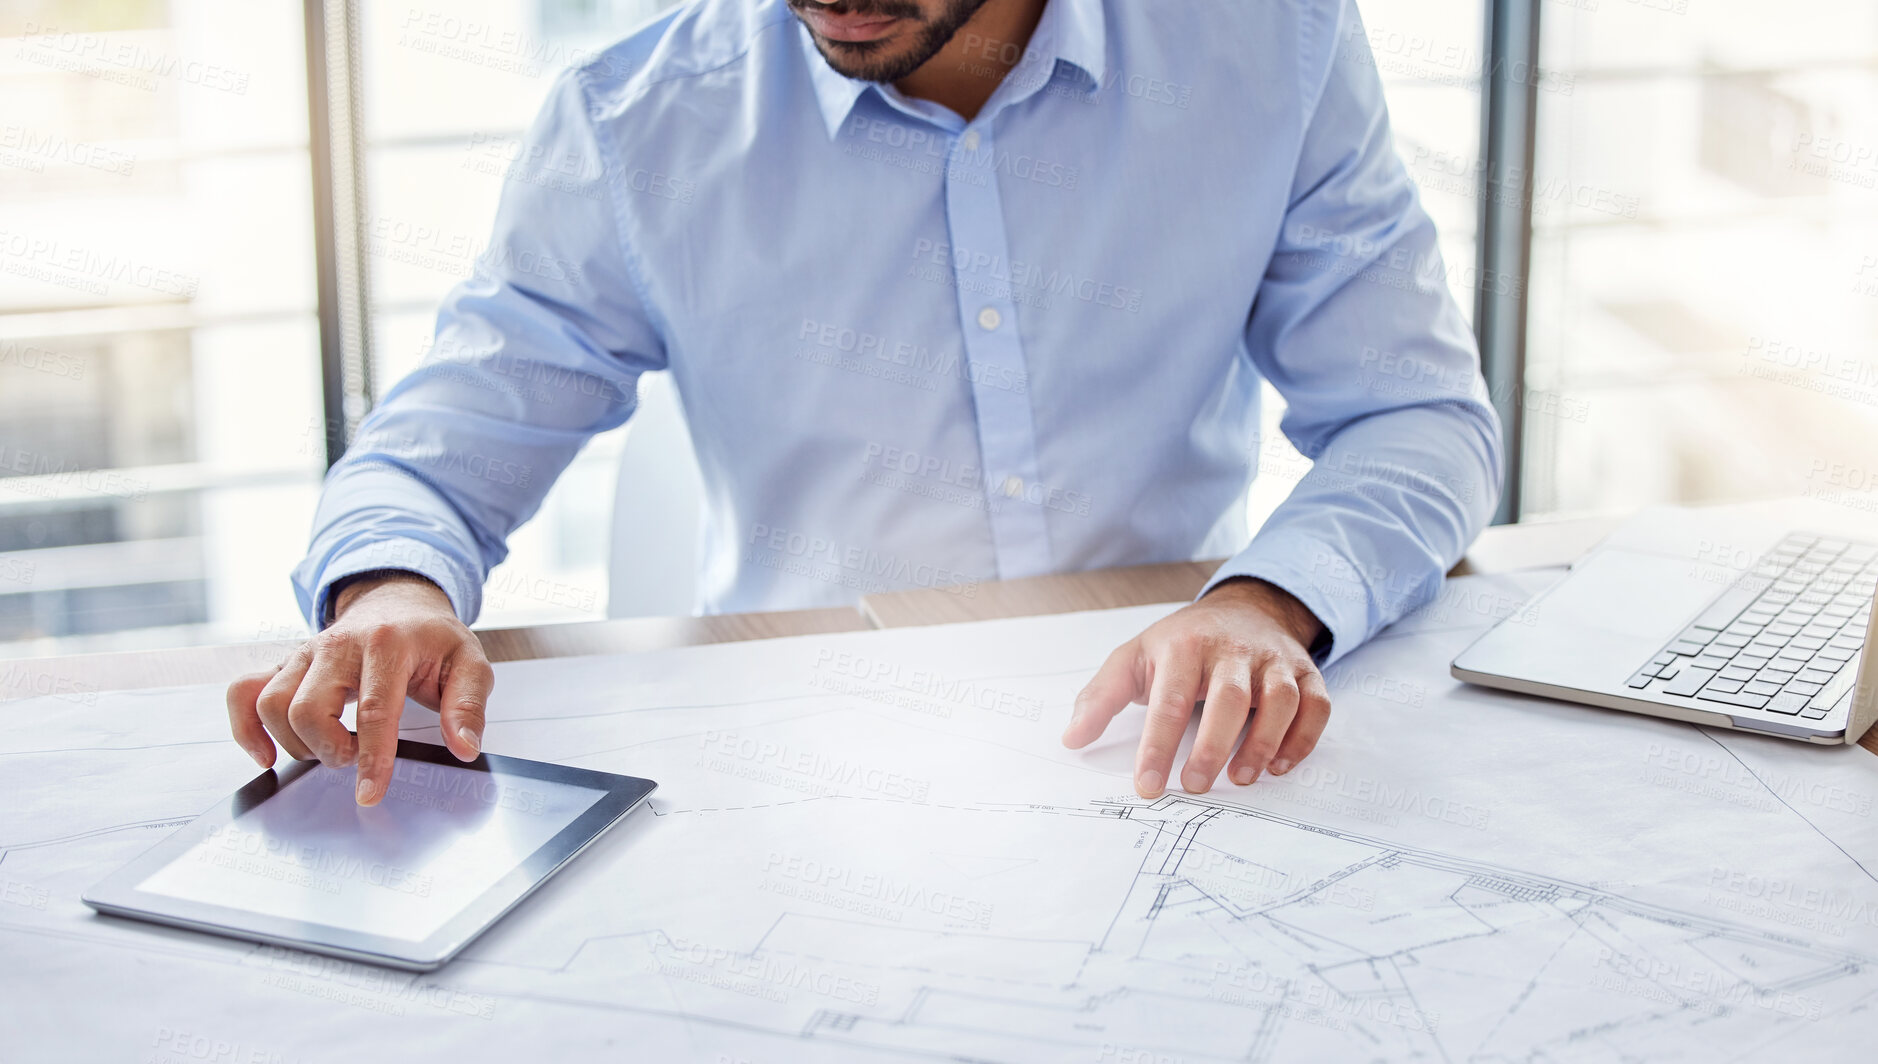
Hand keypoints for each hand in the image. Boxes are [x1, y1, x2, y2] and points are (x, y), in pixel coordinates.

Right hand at [225, 572, 491, 805]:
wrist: (399, 601)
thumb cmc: (432, 638)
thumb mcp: (470, 663)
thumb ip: (468, 705)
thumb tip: (464, 747)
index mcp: (387, 644)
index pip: (374, 709)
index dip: (371, 758)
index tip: (370, 793)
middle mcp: (337, 644)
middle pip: (308, 709)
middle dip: (329, 749)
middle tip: (355, 756)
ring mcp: (305, 653)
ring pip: (270, 704)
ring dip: (296, 743)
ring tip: (330, 747)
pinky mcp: (285, 663)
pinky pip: (243, 692)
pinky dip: (245, 728)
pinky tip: (268, 754)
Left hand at [1062, 578, 1329, 797]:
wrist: (1243, 609)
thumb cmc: (1182, 645)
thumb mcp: (1133, 659)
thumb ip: (1101, 697)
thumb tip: (1071, 738)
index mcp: (1184, 647)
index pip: (1169, 700)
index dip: (1158, 746)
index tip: (1148, 786)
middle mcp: (1232, 650)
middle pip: (1229, 698)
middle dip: (1212, 747)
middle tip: (1195, 788)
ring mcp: (1273, 660)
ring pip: (1279, 700)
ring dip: (1263, 743)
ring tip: (1241, 779)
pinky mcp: (1305, 672)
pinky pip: (1316, 705)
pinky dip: (1303, 737)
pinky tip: (1280, 765)